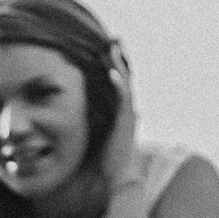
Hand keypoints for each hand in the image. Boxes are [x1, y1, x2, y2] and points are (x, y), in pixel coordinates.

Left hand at [100, 43, 139, 186]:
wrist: (120, 178)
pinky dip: (119, 86)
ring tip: (113, 47)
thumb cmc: (109, 164)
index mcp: (120, 113)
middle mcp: (127, 111)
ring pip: (125, 84)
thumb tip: (90, 125)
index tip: (109, 50)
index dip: (115, 67)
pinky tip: (113, 74)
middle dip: (120, 58)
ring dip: (119, 65)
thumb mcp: (101, 140)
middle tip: (115, 39)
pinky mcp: (125, 123)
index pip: (119, 84)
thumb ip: (99, 129)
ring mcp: (127, 116)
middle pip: (124, 78)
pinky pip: (123, 100)